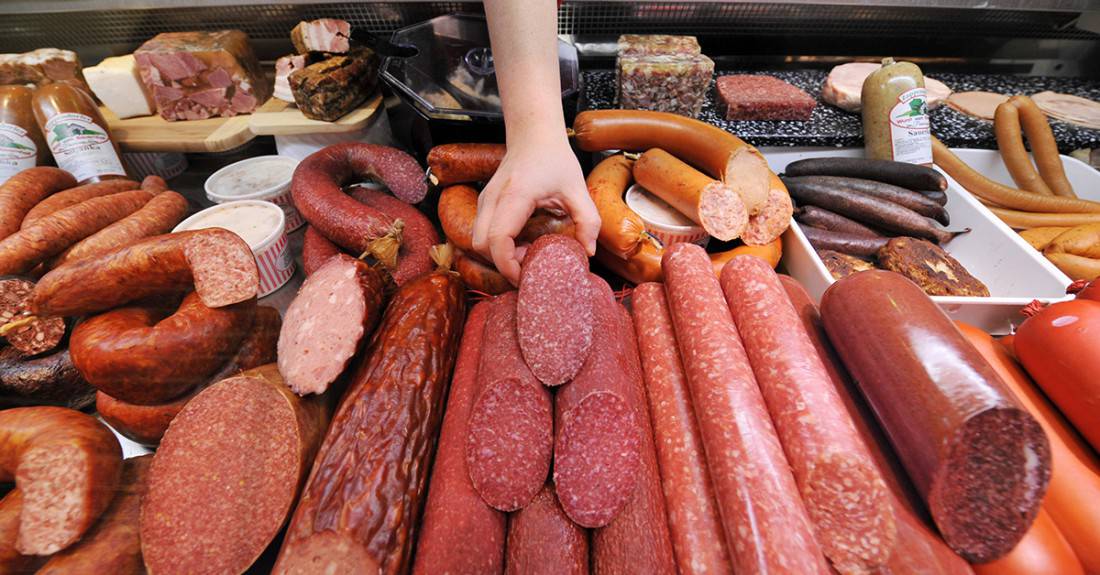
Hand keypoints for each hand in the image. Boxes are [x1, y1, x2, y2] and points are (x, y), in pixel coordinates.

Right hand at [472, 135, 600, 283]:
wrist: (533, 135)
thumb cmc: (554, 158)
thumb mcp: (577, 188)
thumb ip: (587, 220)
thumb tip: (588, 251)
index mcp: (515, 196)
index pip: (497, 240)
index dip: (507, 265)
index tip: (525, 277)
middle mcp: (493, 199)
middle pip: (481, 246)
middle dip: (502, 263)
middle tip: (529, 266)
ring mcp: (485, 201)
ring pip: (478, 241)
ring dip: (499, 254)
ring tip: (527, 253)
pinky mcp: (485, 203)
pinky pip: (482, 232)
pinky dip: (497, 245)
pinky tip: (521, 242)